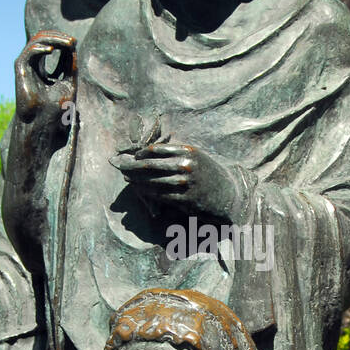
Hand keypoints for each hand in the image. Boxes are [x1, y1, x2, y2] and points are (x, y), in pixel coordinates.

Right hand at [13, 30, 75, 126]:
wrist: (43, 123)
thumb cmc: (54, 108)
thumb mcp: (68, 82)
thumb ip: (70, 65)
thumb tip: (73, 46)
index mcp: (42, 67)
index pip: (51, 45)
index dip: (62, 40)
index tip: (75, 43)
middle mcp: (32, 64)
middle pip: (43, 39)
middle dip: (58, 36)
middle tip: (72, 41)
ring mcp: (26, 65)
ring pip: (36, 41)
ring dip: (52, 39)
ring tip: (67, 43)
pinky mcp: (20, 68)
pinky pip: (29, 51)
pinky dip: (40, 48)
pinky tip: (52, 51)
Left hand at [116, 142, 241, 220]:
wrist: (228, 194)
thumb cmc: (209, 173)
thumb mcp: (197, 156)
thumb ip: (177, 152)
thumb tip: (150, 152)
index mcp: (188, 151)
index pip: (156, 150)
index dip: (141, 153)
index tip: (133, 156)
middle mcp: (186, 165)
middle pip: (151, 165)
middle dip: (133, 166)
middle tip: (121, 167)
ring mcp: (185, 183)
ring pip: (153, 181)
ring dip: (137, 180)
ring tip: (128, 178)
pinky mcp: (184, 200)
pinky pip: (160, 195)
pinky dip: (147, 192)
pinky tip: (140, 190)